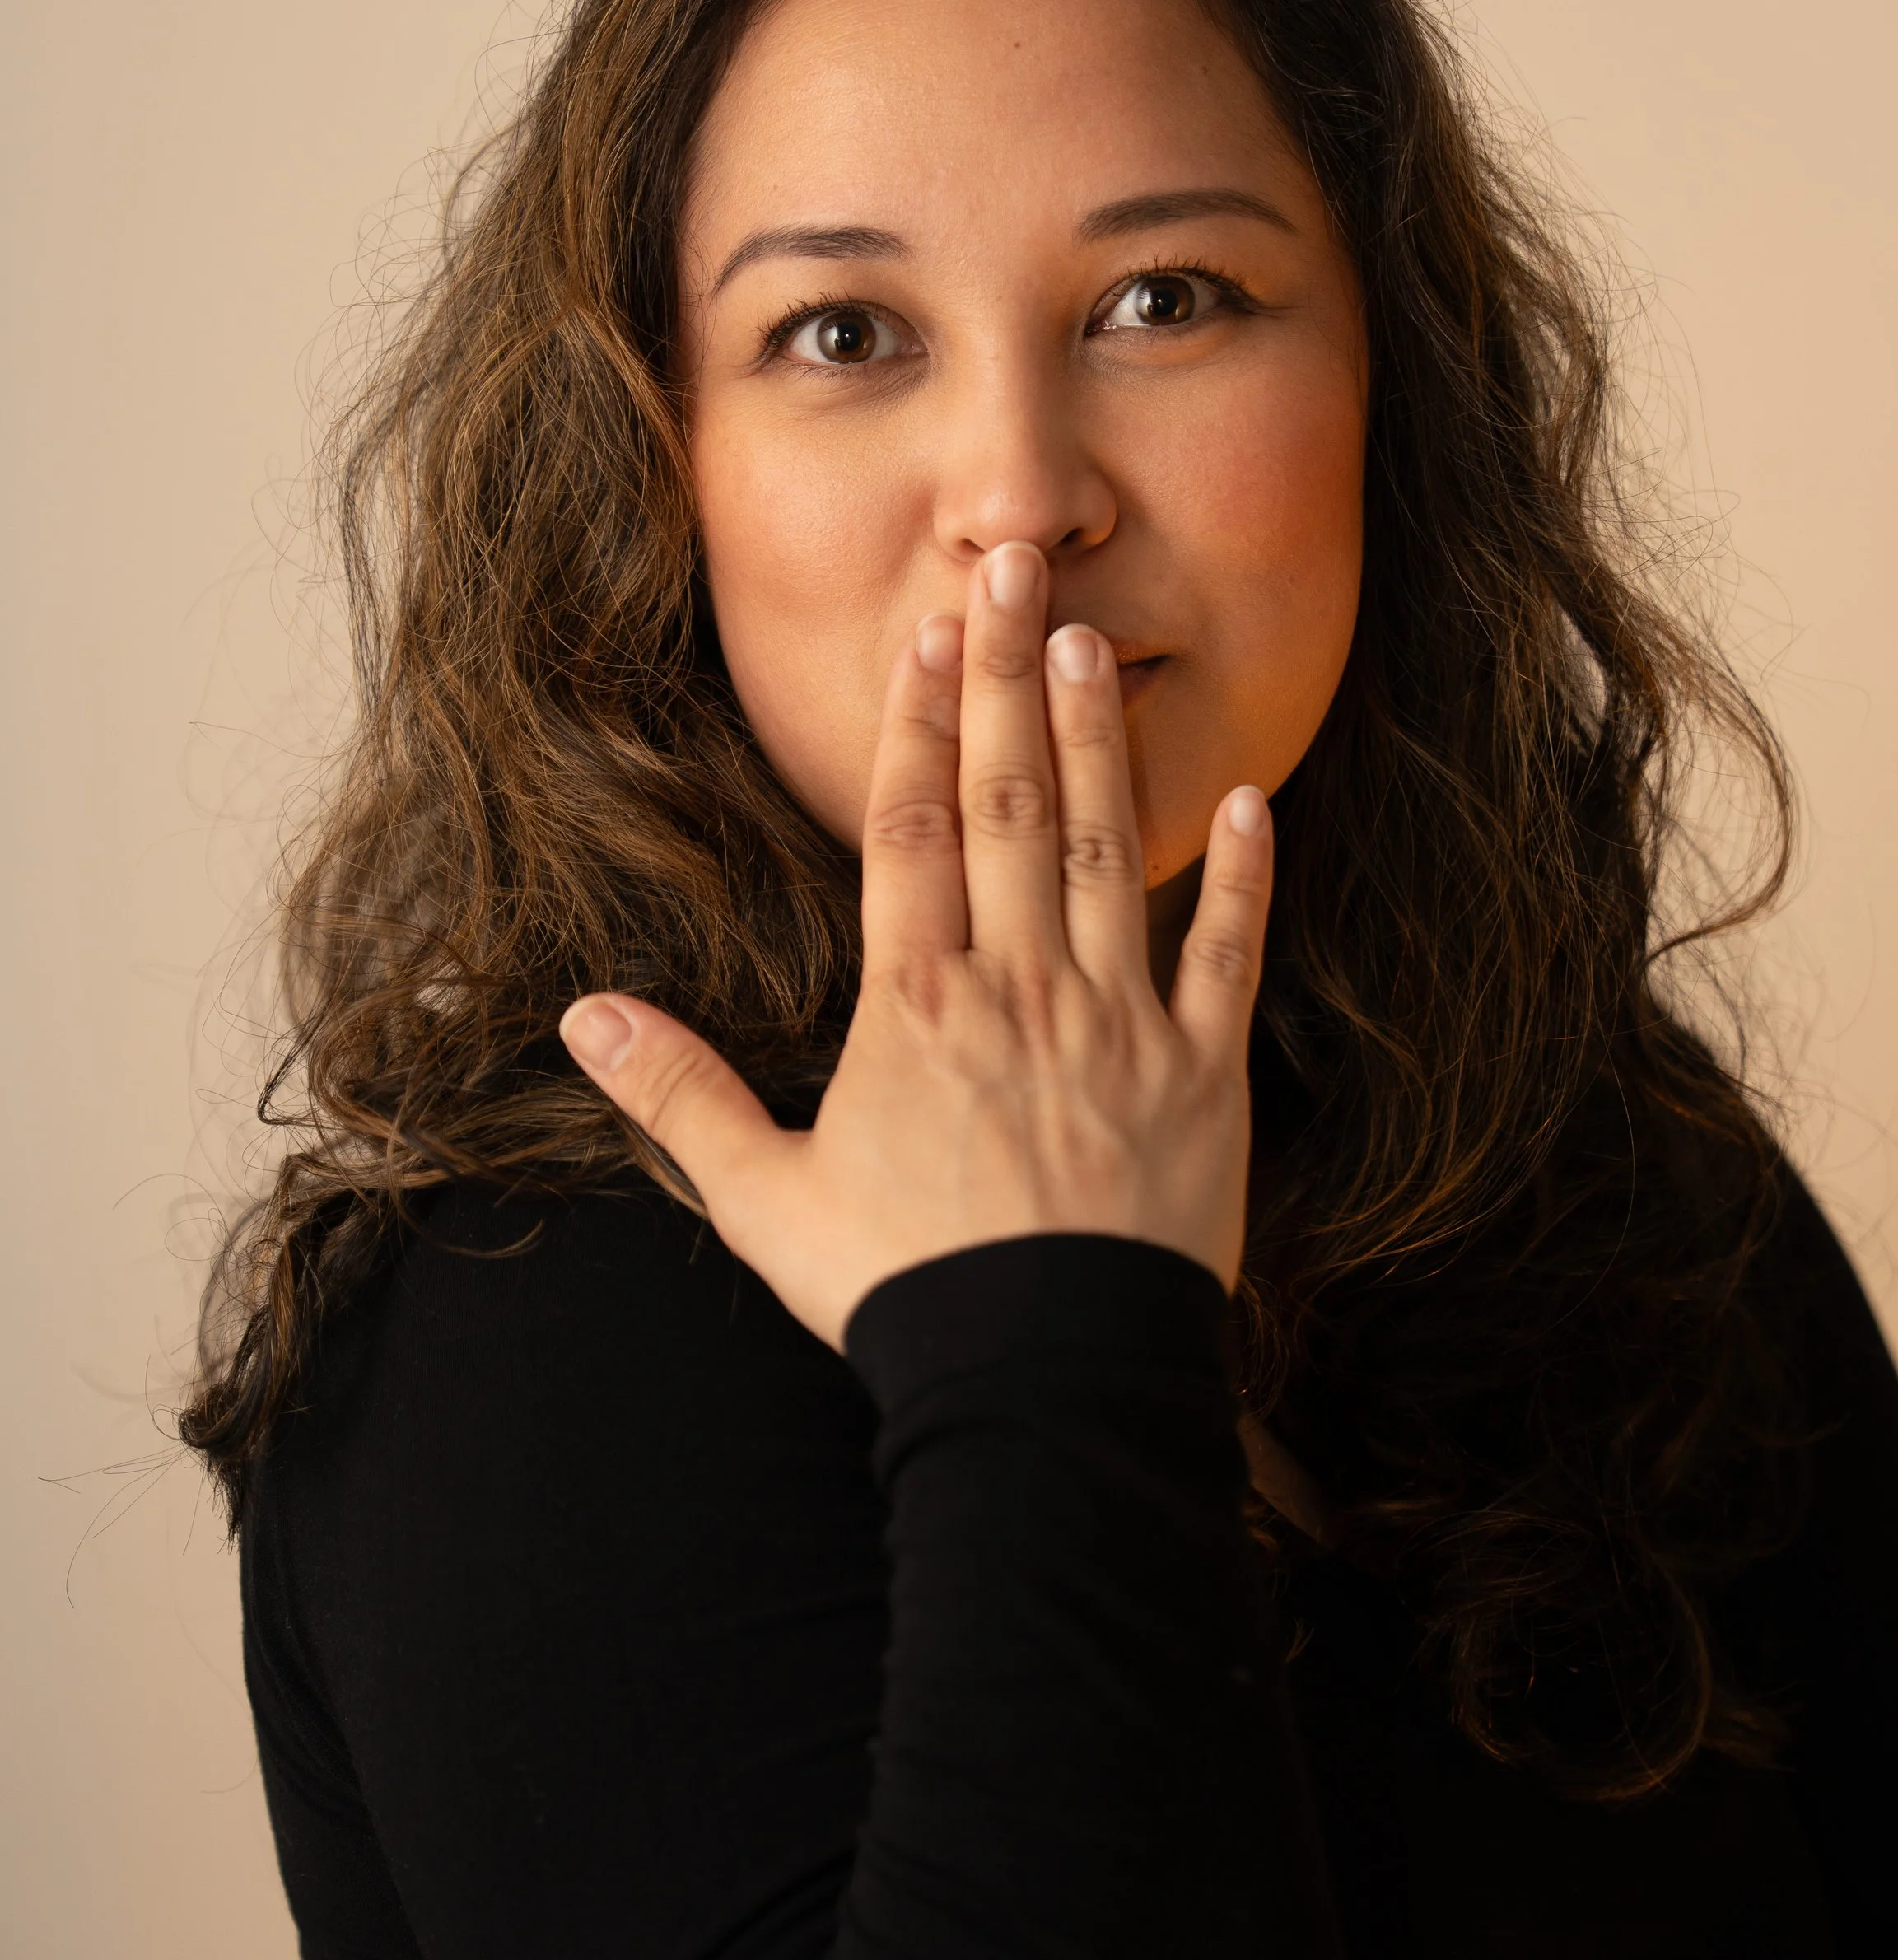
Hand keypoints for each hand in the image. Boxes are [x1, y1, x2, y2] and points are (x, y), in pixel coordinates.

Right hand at [558, 540, 1274, 1349]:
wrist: (1049, 1390)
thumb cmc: (903, 1295)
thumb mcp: (766, 1200)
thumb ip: (679, 1097)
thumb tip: (582, 1014)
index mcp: (916, 1006)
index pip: (908, 829)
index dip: (917, 722)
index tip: (929, 633)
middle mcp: (1019, 988)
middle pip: (1009, 805)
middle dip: (1010, 679)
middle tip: (1021, 569)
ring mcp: (1120, 1024)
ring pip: (1111, 852)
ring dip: (1103, 743)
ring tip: (1097, 644)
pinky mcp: (1203, 1074)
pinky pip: (1229, 955)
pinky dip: (1242, 876)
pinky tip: (1253, 798)